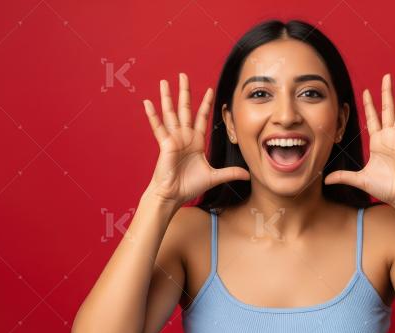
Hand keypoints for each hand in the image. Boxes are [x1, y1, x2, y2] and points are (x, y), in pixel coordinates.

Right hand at [142, 72, 249, 204]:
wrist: (173, 196)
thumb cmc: (189, 187)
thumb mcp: (214, 177)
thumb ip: (230, 173)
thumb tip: (247, 175)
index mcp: (195, 142)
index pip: (201, 118)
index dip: (205, 104)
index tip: (209, 89)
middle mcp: (184, 137)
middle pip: (184, 109)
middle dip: (185, 92)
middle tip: (183, 75)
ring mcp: (173, 139)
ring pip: (170, 113)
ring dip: (167, 97)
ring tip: (164, 81)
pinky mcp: (165, 144)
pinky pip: (158, 127)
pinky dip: (152, 115)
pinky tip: (147, 102)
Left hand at [324, 73, 394, 209]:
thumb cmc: (386, 188)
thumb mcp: (360, 180)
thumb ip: (344, 176)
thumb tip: (326, 179)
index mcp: (378, 142)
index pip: (372, 119)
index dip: (369, 105)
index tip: (366, 91)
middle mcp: (389, 137)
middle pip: (387, 110)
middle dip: (386, 93)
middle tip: (387, 76)